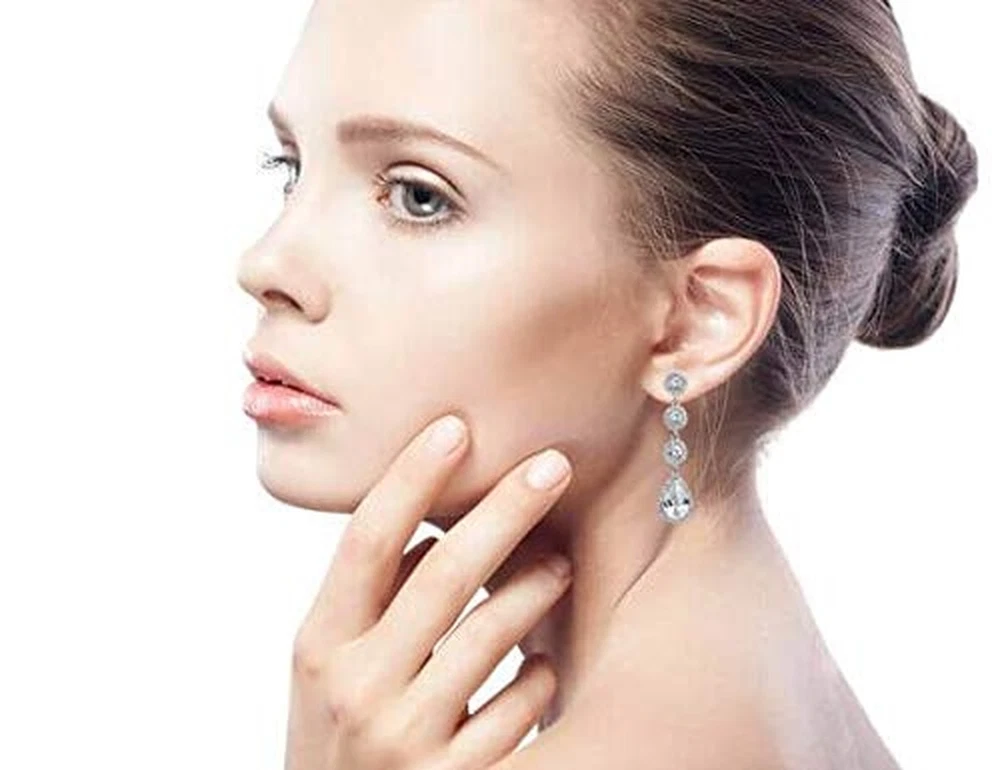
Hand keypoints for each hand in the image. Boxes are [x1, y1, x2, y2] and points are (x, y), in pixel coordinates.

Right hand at [284, 413, 574, 769]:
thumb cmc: (338, 731)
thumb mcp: (330, 667)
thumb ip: (370, 601)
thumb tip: (432, 530)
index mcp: (319, 644)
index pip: (368, 541)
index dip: (411, 477)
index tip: (456, 427)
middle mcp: (356, 686)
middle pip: (444, 573)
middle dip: (506, 509)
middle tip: (554, 464)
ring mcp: (406, 737)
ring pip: (493, 633)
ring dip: (538, 584)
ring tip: (561, 560)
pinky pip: (520, 705)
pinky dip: (540, 674)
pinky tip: (543, 664)